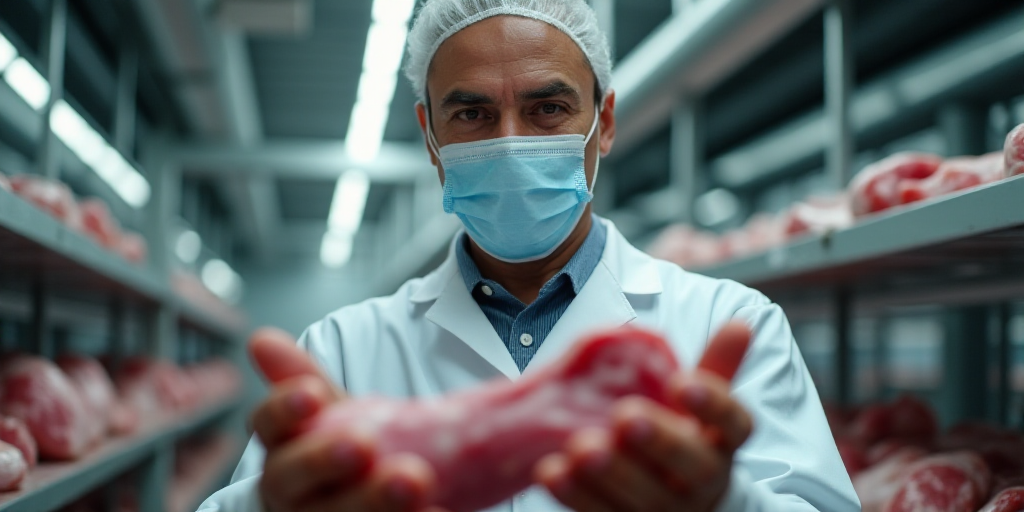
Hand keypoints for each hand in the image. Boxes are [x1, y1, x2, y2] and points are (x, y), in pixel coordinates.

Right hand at [249, 328, 439, 511]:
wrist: (362, 498)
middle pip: (291, 478)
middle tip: (363, 443)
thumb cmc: (339, 446)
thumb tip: (262, 339)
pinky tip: (438, 510)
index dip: (283, 410)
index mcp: (281, 448)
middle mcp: (290, 491)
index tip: (311, 394)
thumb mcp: (325, 409)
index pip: (267, 426)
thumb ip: (300, 375)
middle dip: (324, 460)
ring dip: (375, 500)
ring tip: (415, 480)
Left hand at [534, 322, 753, 511]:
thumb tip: (739, 324)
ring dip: (609, 473)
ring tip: (579, 446)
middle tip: (625, 416)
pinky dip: (574, 494)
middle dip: (659, 440)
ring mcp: (666, 509)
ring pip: (644, 497)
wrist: (683, 504)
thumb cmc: (686, 437)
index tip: (682, 382)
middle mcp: (702, 480)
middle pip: (692, 465)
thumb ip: (715, 365)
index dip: (711, 404)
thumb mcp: (701, 402)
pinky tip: (551, 470)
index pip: (733, 423)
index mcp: (722, 441)